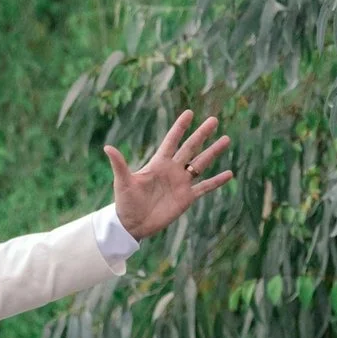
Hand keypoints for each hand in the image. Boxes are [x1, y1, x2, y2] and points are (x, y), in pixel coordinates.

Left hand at [108, 110, 232, 240]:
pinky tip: (230, 174)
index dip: (179, 127)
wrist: (132, 225)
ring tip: (226, 139)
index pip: (171, 141)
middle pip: (190, 148)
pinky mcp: (186, 198)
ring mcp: (181, 183)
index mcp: (158, 163)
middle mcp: (172, 170)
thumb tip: (107, 147)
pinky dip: (217, 181)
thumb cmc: (125, 202)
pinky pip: (205, 187)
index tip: (189, 112)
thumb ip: (119, 164)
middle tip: (214, 120)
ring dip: (213, 152)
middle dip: (201, 134)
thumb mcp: (123, 182)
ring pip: (201, 164)